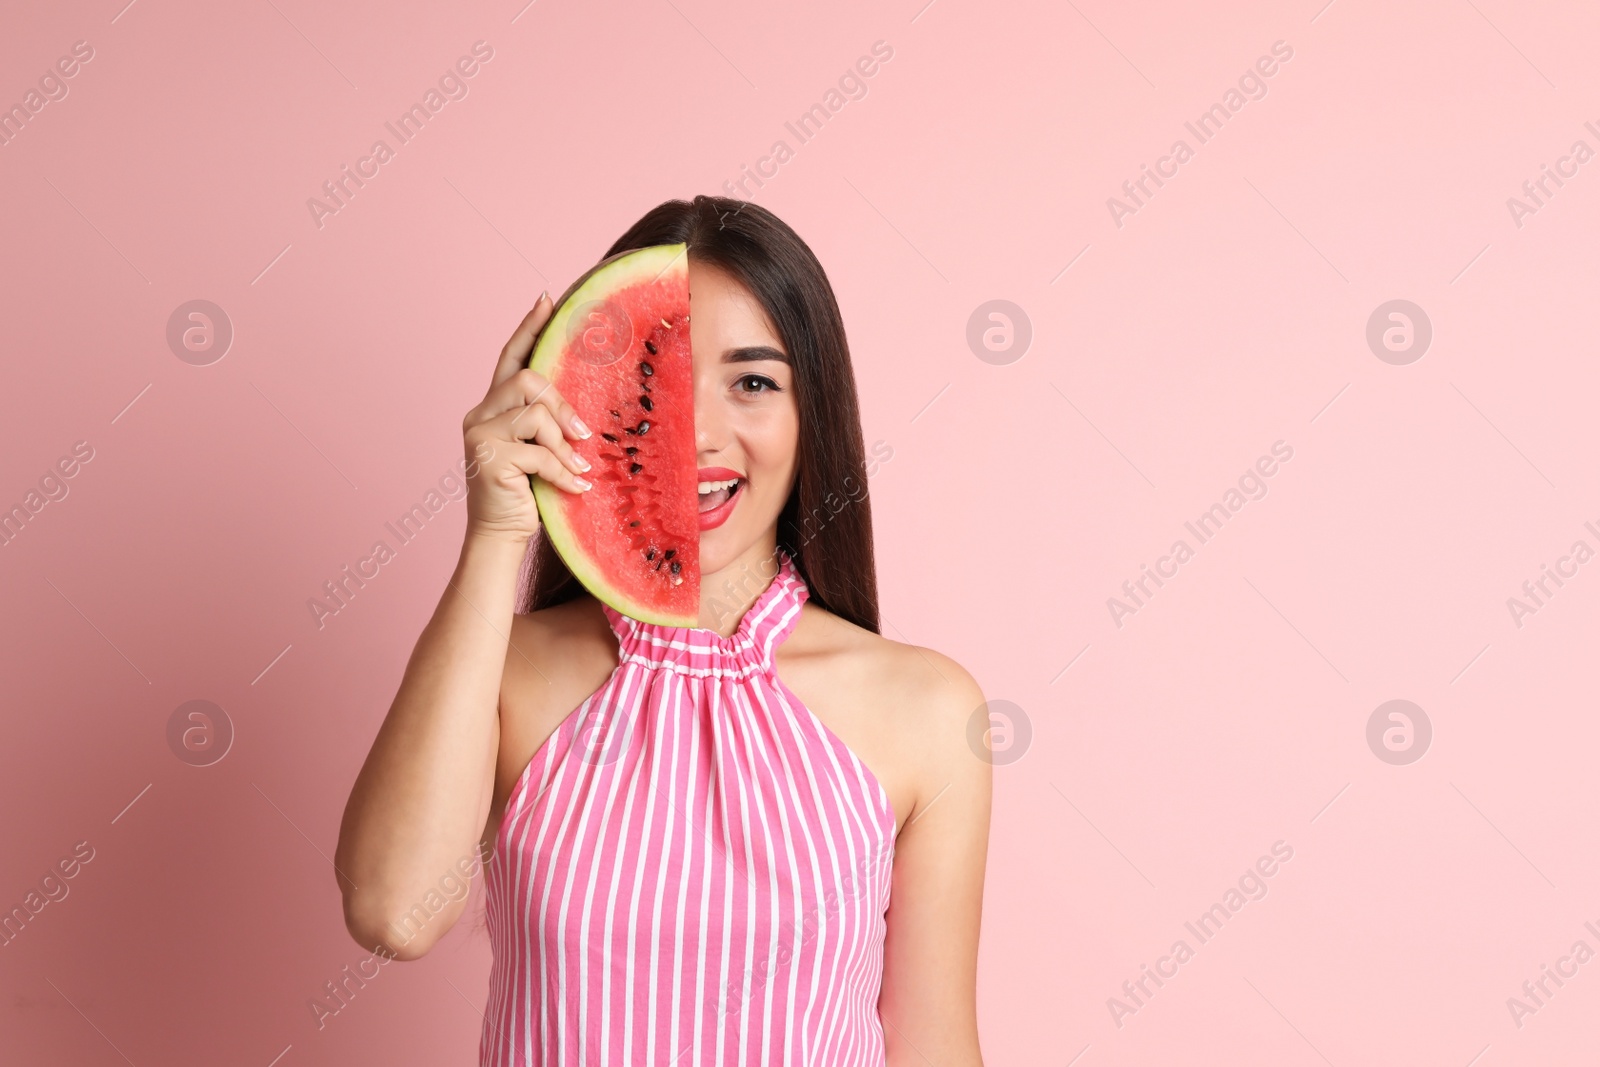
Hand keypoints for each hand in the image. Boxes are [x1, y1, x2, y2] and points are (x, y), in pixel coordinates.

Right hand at [460, 293, 592, 543]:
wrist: (500, 537)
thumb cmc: (525, 494)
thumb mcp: (540, 451)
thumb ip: (550, 424)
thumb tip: (584, 411)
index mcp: (493, 407)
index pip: (510, 357)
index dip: (528, 328)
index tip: (546, 299)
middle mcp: (480, 414)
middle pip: (527, 381)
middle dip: (562, 406)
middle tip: (584, 435)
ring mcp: (479, 434)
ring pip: (536, 415)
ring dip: (564, 445)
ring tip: (577, 468)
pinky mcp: (486, 458)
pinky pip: (538, 453)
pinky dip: (562, 471)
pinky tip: (575, 487)